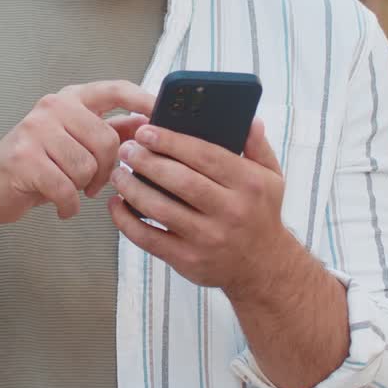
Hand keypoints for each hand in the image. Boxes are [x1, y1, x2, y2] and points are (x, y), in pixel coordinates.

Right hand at [0, 80, 153, 223]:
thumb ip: (113, 131)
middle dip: (104, 170)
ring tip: (68, 188)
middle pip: (106, 140)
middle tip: (91, 183)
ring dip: (82, 188)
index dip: (142, 100)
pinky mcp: (23, 158)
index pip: (114, 90)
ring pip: (86, 166)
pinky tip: (60, 205)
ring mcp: (35, 130)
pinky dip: (68, 205)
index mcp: (70, 99)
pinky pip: (65, 188)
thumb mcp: (77, 143)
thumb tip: (149, 123)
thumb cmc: (38, 165)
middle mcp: (52, 107)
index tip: (163, 113)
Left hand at [108, 118, 288, 296]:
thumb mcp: (271, 177)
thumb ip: (257, 146)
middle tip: (126, 149)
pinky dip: (126, 221)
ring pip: (160, 209)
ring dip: (132, 188)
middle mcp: (230, 211)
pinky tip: (116, 205)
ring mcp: (208, 238)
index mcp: (249, 184)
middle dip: (146, 161)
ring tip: (118, 173)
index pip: (205, 155)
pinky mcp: (188, 260)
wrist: (263, 267)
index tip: (145, 130)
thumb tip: (249, 119)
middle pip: (179, 180)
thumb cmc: (260, 214)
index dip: (171, 141)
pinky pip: (149, 238)